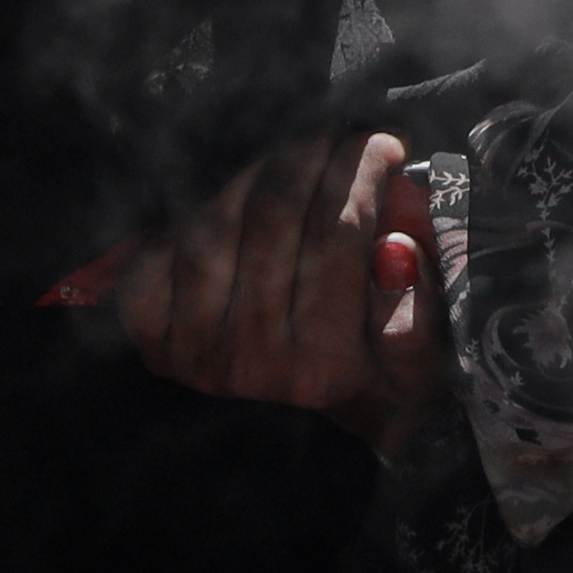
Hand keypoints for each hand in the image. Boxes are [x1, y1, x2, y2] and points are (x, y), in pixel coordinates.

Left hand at [110, 129, 441, 444]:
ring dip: (259, 175)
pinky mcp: (152, 336)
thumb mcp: (419, 365)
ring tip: (297, 159)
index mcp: (323, 369)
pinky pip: (167, 246)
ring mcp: (193, 351)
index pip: (337, 240)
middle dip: (312, 159)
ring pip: (217, 225)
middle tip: (339, 137)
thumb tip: (395, 252)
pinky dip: (200, 212)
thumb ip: (420, 315)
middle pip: (274, 222)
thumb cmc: (371, 379)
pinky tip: (241, 203)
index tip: (383, 144)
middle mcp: (251, 365)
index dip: (362, 176)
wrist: (298, 435)